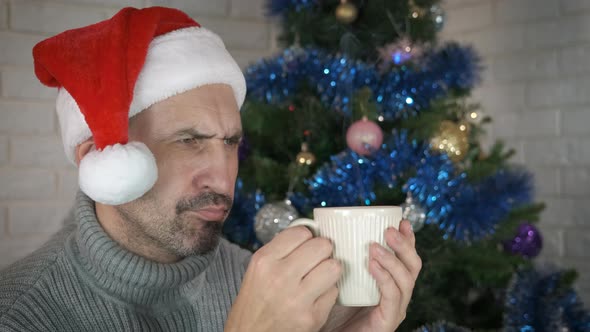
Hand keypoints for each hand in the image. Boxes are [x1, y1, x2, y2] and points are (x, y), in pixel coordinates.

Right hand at [225, 226, 341, 331]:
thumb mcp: (257, 270)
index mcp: (264, 260)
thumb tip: (312, 234)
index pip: (302, 232)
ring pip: (334, 267)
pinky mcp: (312, 317)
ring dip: (329, 271)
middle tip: (316, 260)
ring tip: (319, 277)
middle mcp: (280, 276)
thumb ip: (281, 251)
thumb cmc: (255, 302)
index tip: (305, 246)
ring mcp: (297, 298)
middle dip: (322, 252)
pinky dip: (328, 293)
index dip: (307, 238)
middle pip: (322, 246)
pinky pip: (334, 292)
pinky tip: (315, 297)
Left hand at [326, 220, 421, 331]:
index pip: (406, 258)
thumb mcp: (338, 278)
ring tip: (375, 247)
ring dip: (392, 259)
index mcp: (390, 282)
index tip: (402, 220)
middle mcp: (397, 295)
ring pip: (406, 280)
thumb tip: (326, 228)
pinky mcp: (387, 321)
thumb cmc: (332, 309)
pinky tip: (373, 265)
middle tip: (388, 229)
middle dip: (404, 245)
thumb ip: (340, 257)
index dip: (408, 239)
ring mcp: (394, 309)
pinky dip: (385, 278)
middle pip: (412, 266)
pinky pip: (392, 297)